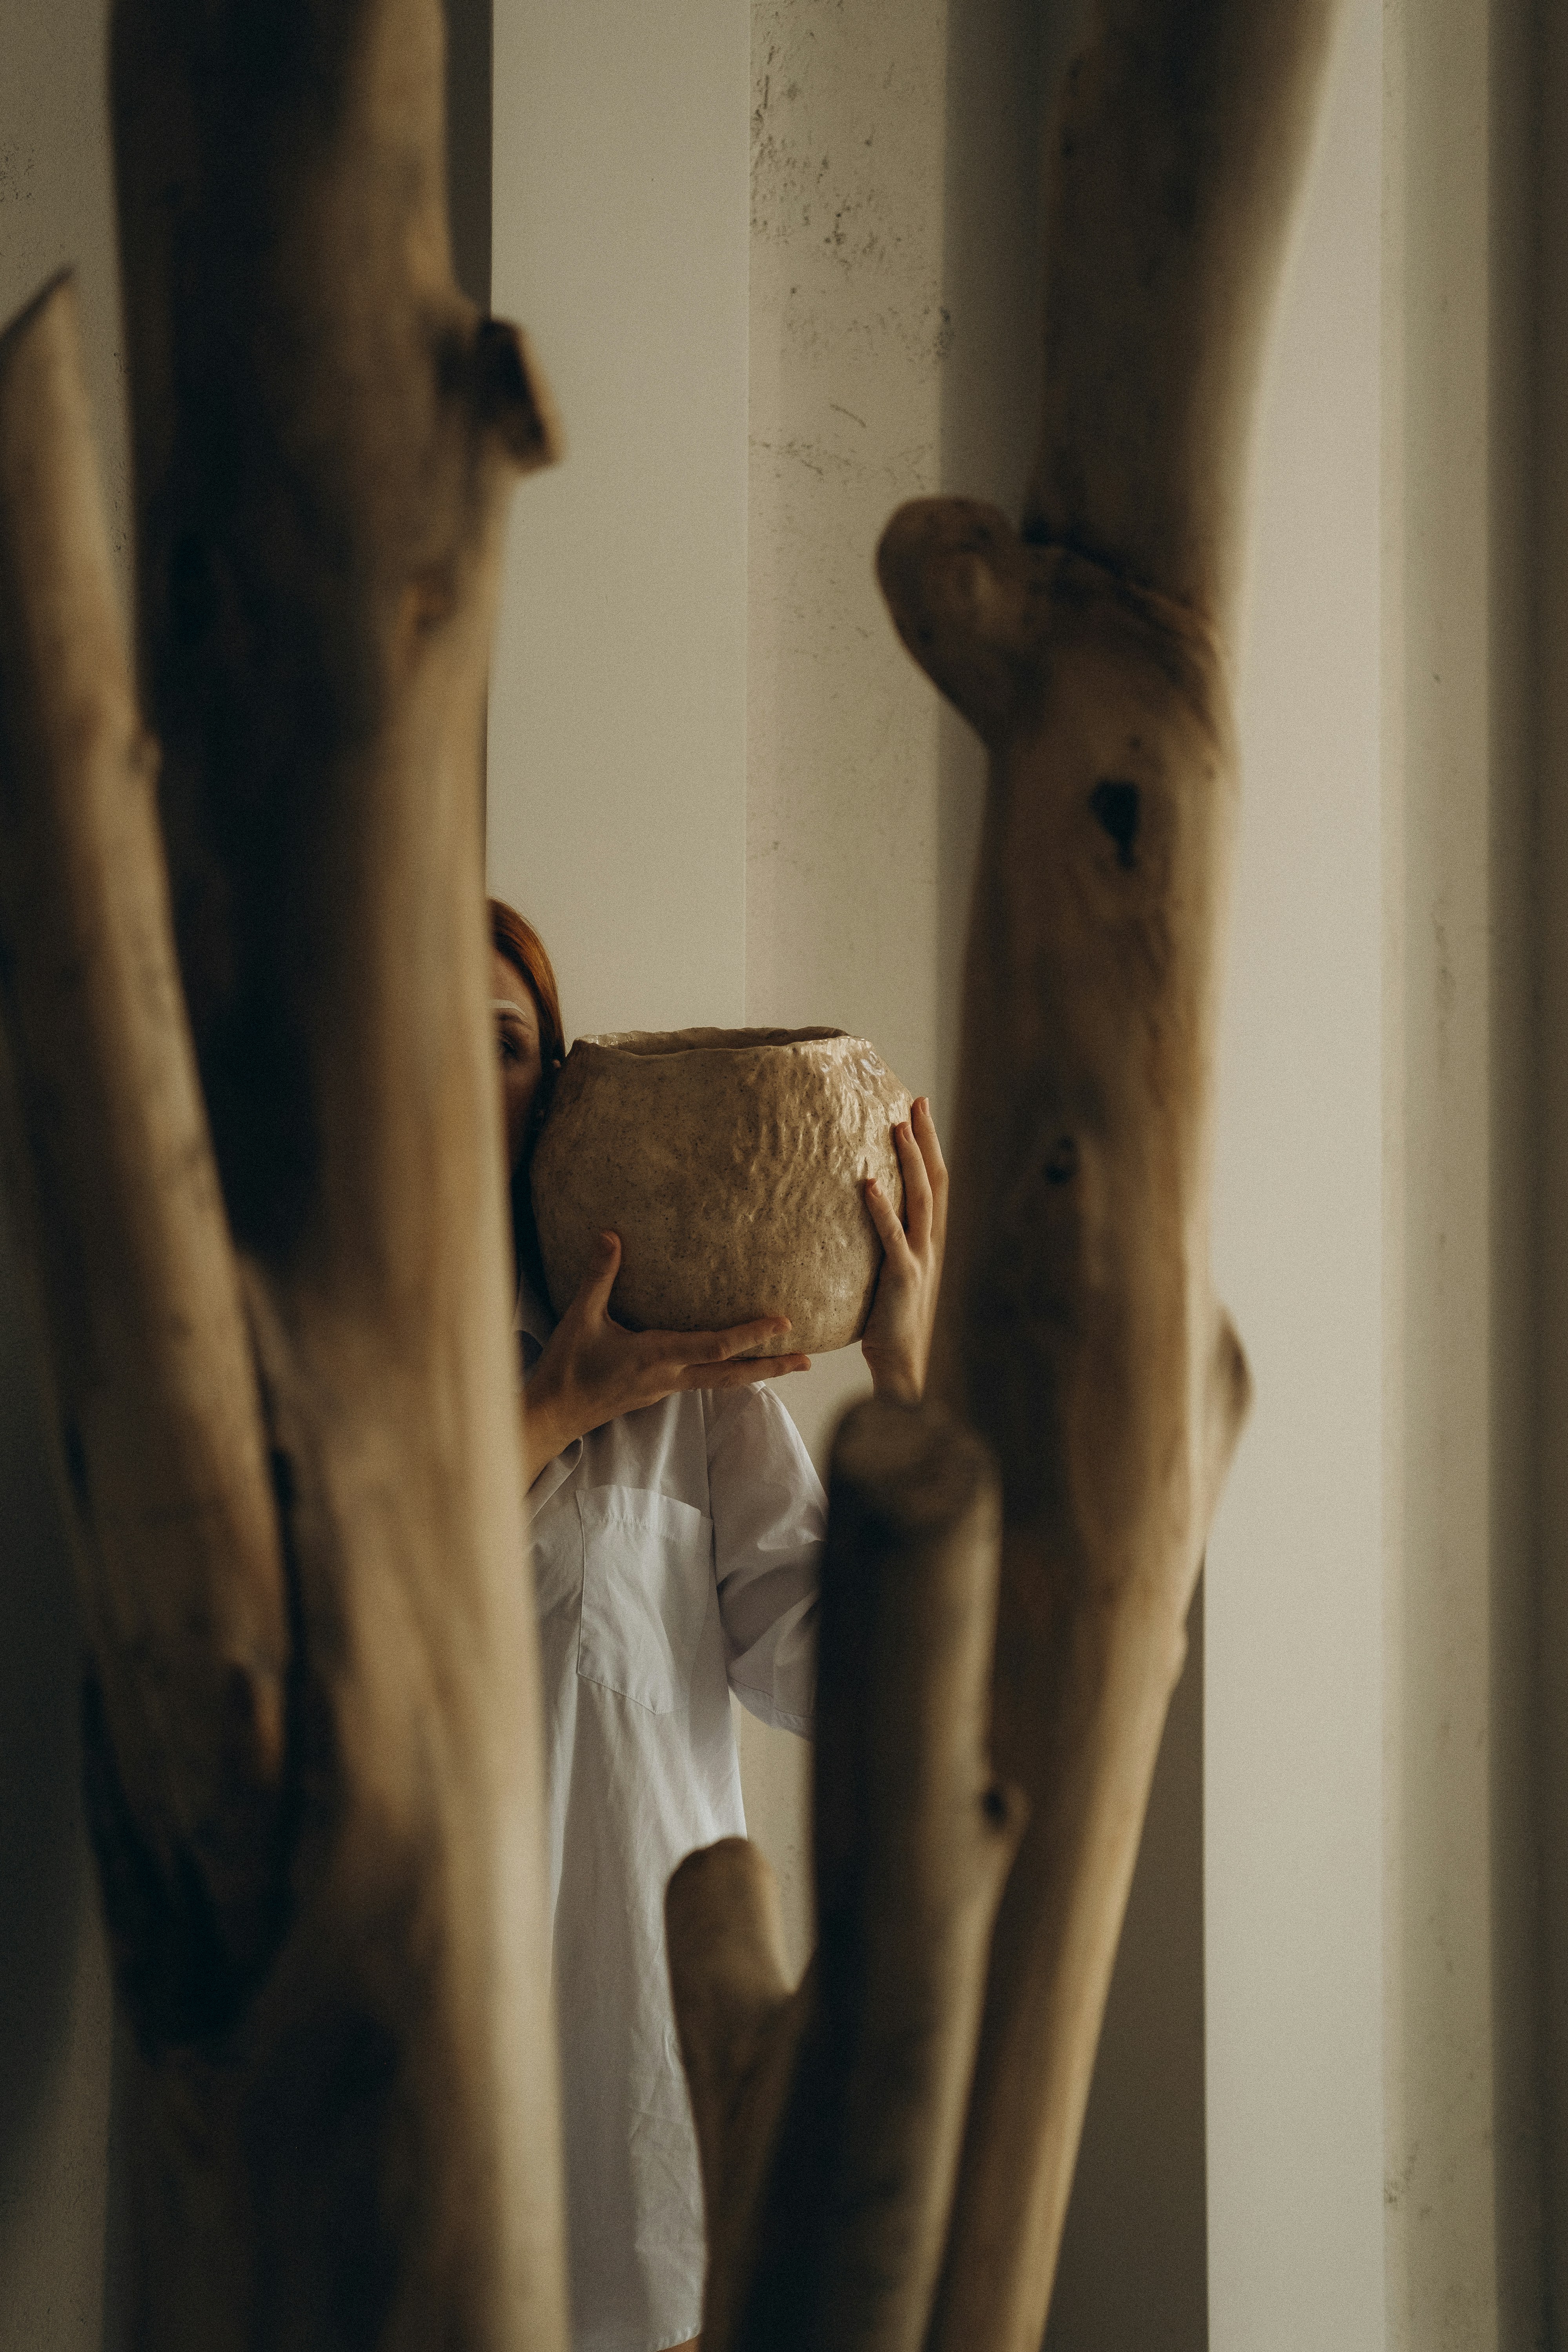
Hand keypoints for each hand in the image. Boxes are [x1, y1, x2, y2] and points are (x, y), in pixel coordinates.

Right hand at [520, 1232, 810, 1486]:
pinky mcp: (658, 1392)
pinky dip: (726, 1371)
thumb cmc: (567, 1367)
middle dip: (772, 1366)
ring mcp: (666, 1389)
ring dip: (755, 1372)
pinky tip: (732, 1362)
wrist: (553, 1414)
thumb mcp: (581, 1317)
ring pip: (721, 1381)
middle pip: (732, 1375)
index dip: (752, 1334)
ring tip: (786, 1363)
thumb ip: (599, 1276)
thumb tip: (611, 1235)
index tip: (785, 1323)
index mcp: (657, 1357)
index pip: (716, 1346)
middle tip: (808, 1361)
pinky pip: (702, 1380)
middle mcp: (670, 1377)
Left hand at [860, 1097, 947, 1404]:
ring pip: (921, 1200)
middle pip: (935, 1181)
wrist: (902, 1365)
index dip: (929, 1146)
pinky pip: (893, 1237)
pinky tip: (869, 1184)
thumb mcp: (890, 1274)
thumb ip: (883, 1243)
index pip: (935, 1183)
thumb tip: (857, 1211)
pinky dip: (882, 1209)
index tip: (918, 1109)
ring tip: (896, 1128)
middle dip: (926, 1140)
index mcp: (929, 1241)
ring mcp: (920, 1260)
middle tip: (916, 1101)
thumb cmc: (889, 1321)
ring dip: (909, 1162)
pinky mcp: (903, 1278)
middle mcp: (931, 1244)